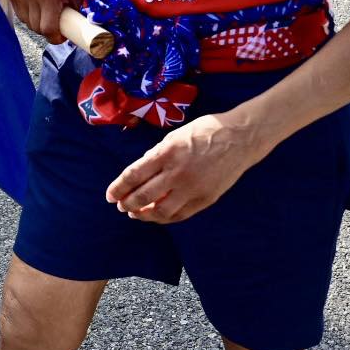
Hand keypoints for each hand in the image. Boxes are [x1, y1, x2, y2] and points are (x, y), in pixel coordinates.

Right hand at [8, 0, 80, 43]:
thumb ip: (73, 15)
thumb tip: (73, 33)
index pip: (47, 28)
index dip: (55, 37)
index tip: (61, 36)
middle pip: (36, 27)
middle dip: (47, 30)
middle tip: (57, 24)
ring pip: (27, 22)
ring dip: (37, 23)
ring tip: (47, 13)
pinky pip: (20, 14)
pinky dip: (28, 16)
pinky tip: (37, 8)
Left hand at [105, 112, 263, 223]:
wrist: (240, 138)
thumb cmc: (205, 131)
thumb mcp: (174, 135)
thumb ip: (156, 154)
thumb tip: (140, 170)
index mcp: (167, 153)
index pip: (134, 175)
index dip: (118, 188)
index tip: (109, 195)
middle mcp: (177, 173)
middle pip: (143, 196)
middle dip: (127, 204)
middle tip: (120, 205)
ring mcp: (192, 188)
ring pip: (160, 211)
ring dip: (143, 214)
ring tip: (135, 213)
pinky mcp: (205, 199)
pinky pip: (179, 215)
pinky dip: (164, 218)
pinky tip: (156, 215)